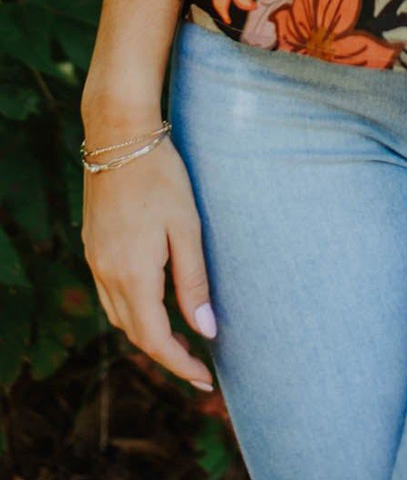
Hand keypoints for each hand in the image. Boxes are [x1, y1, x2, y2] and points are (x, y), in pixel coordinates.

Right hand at [81, 131, 216, 392]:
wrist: (119, 137)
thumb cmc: (162, 177)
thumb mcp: (187, 228)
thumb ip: (194, 282)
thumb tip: (206, 330)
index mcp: (133, 274)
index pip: (154, 339)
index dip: (179, 364)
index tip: (205, 377)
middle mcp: (107, 274)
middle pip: (134, 333)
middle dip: (165, 354)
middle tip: (198, 365)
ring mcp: (95, 260)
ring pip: (118, 316)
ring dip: (146, 333)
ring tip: (179, 340)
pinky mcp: (92, 246)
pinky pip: (109, 294)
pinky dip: (131, 309)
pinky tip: (152, 302)